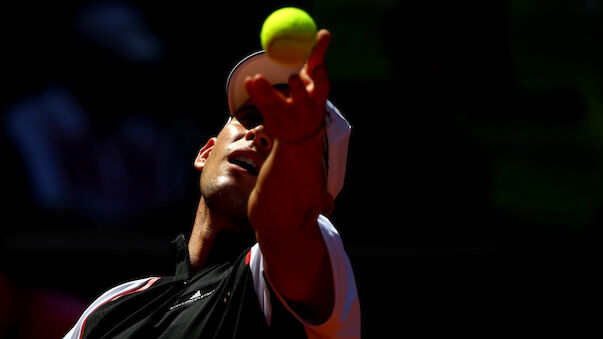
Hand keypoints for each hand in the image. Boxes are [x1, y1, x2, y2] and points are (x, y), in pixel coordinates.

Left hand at [245, 29, 331, 143]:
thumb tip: (324, 32)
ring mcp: (288, 119)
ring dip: (267, 91)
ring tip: (257, 77)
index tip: (317, 66)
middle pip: (301, 101)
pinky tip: (249, 82)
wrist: (300, 133)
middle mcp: (304, 111)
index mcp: (317, 99)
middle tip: (292, 76)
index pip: (322, 90)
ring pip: (277, 105)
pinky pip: (262, 107)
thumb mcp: (314, 80)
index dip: (320, 79)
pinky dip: (254, 94)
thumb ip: (316, 56)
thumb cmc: (308, 97)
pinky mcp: (273, 123)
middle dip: (298, 90)